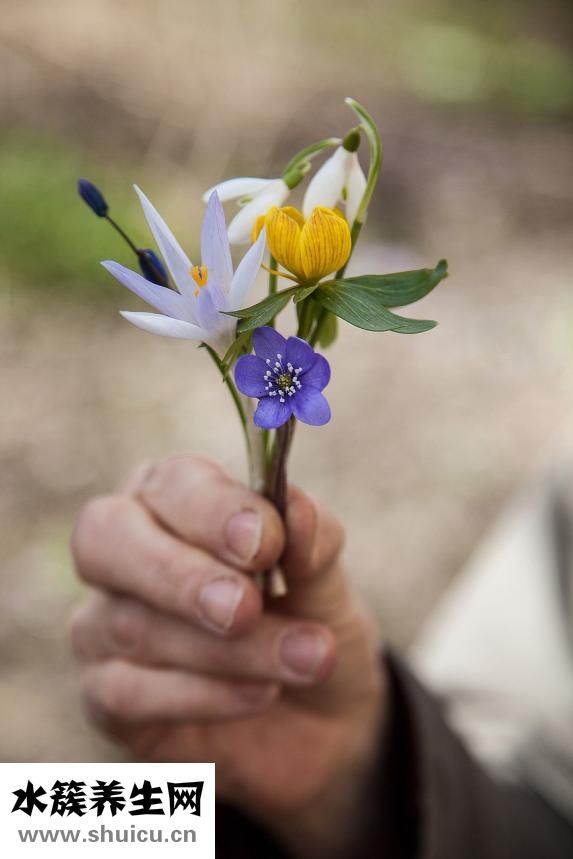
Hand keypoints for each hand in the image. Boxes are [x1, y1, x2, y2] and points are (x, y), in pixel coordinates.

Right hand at [70, 456, 385, 856]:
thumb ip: (313, 542)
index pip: (171, 484)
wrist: (320, 717)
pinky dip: (202, 695)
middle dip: (180, 574)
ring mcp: (102, 623)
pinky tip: (261, 693)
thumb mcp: (326, 580)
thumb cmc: (307, 619)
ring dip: (226, 649)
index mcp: (174, 499)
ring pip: (134, 624)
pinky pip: (127, 693)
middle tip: (245, 607)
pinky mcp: (104, 694)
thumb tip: (298, 511)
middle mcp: (123, 551)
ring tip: (304, 659)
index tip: (268, 541)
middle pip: (106, 538)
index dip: (213, 510)